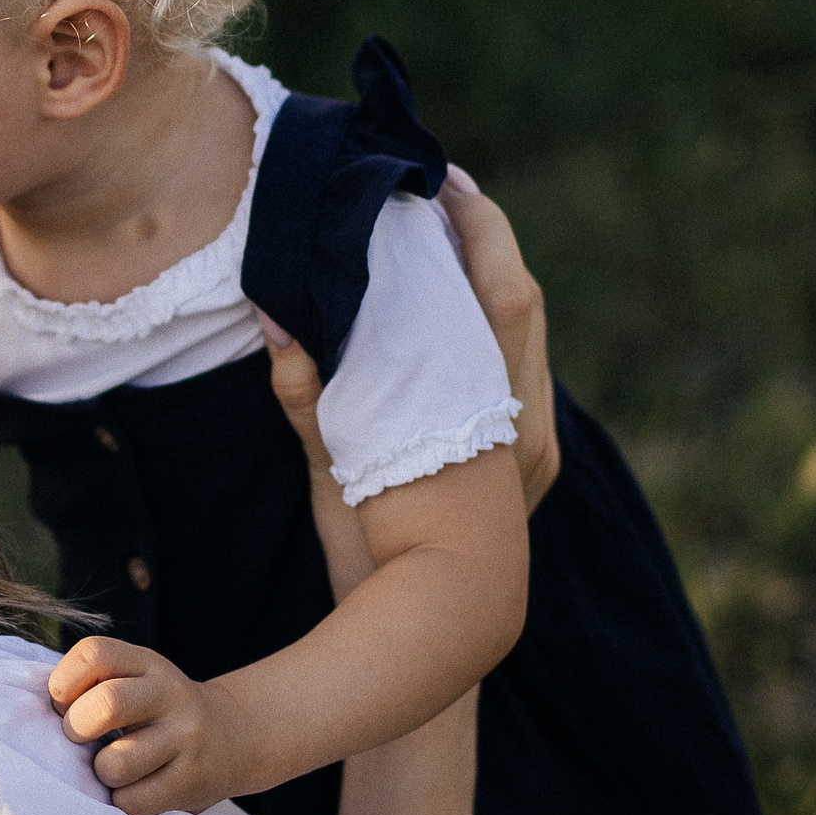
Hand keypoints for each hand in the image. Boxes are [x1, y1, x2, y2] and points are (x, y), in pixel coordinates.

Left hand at [48, 637, 255, 814]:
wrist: (233, 737)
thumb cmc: (156, 711)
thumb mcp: (134, 679)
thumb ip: (91, 685)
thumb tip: (33, 717)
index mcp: (145, 662)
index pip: (93, 654)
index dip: (64, 682)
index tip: (64, 704)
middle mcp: (169, 693)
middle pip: (106, 705)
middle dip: (76, 730)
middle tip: (82, 740)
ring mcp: (186, 737)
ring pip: (116, 764)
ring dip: (100, 774)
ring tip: (112, 769)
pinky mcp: (193, 780)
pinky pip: (134, 802)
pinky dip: (122, 802)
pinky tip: (134, 789)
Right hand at [257, 165, 558, 525]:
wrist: (430, 634)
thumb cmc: (374, 560)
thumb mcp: (334, 477)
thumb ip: (307, 397)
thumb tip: (276, 316)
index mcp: (498, 420)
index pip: (504, 297)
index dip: (478, 230)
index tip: (437, 181)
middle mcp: (534, 425)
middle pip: (521, 301)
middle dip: (482, 235)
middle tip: (432, 186)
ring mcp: (538, 439)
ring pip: (522, 331)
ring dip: (482, 274)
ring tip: (433, 230)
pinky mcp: (530, 449)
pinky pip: (514, 360)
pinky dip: (481, 317)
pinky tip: (442, 302)